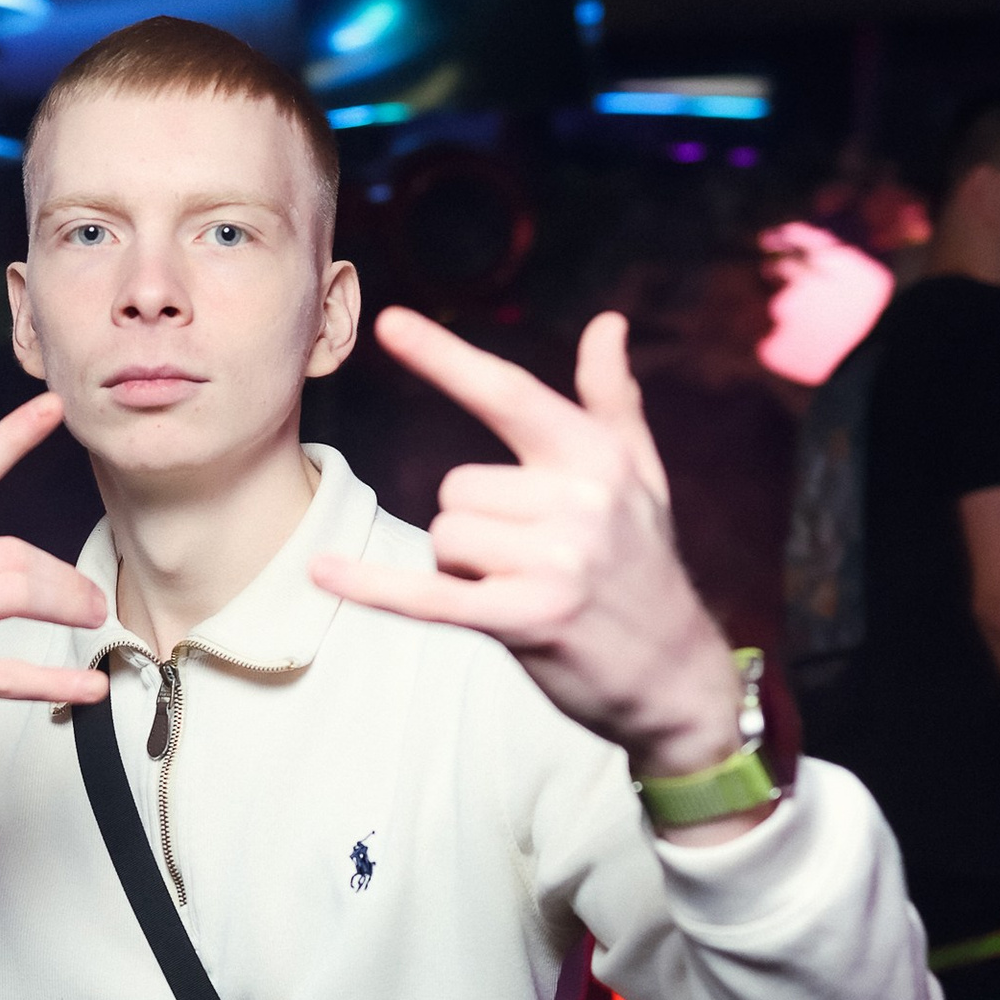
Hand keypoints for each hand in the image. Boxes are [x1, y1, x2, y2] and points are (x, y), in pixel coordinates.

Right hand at [0, 393, 107, 828]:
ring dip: (68, 606)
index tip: (51, 407)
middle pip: (12, 553)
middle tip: (94, 596)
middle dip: (66, 576)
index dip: (10, 438)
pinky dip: (55, 680)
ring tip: (92, 617)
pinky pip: (3, 674)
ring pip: (14, 596)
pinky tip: (88, 683)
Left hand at [310, 307, 750, 791]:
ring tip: (520, 588)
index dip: (445, 358)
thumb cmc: (644, 567)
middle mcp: (580, 502)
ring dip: (463, 569)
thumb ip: (613, 400)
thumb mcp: (641, 477)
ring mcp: (555, 562)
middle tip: (528, 559)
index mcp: (596, 458)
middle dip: (473, 525)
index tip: (388, 323)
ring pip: (444, 538)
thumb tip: (606, 324)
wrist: (676, 675)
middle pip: (456, 488)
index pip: (508, 394)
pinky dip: (373, 587)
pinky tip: (323, 571)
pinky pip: (428, 594)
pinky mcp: (527, 619)